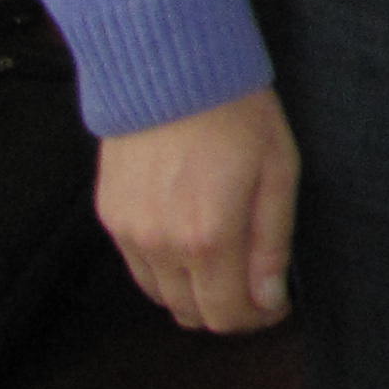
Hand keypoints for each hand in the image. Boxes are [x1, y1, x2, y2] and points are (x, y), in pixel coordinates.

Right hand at [97, 87, 299, 331]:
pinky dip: (166, 271)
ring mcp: (130, 234)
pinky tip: (190, 242)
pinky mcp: (110, 217)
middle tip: (256, 286)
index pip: (227, 314)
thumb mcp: (278, 171)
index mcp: (209, 237)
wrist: (170, 70)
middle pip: (191, 314)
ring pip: (162, 297)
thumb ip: (272, 243)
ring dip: (195, 293)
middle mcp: (161, 246)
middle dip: (228, 310)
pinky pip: (138, 268)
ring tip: (226, 262)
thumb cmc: (236, 114)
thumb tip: (270, 300)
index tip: (276, 304)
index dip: (256, 318)